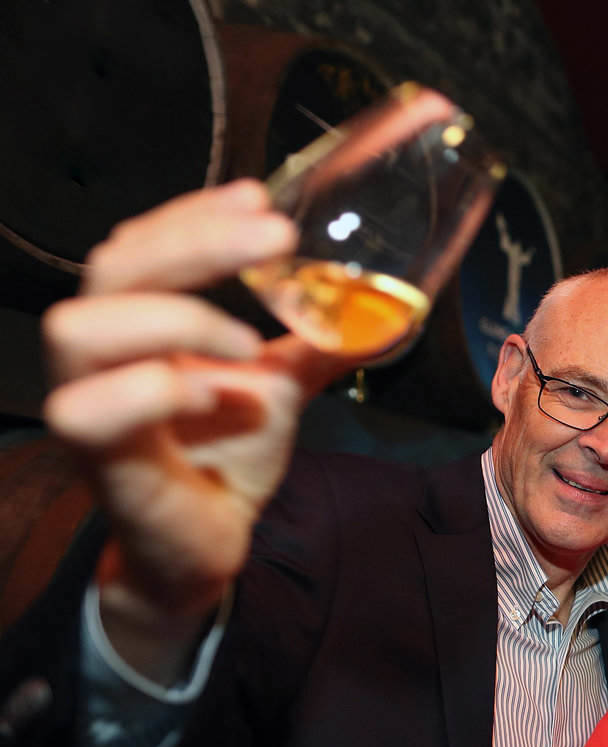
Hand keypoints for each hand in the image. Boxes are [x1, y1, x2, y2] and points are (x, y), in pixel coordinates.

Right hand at [41, 181, 342, 676]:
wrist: (203, 547)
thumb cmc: (228, 456)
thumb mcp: (281, 387)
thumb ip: (318, 343)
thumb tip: (385, 308)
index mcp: (138, 324)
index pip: (140, 243)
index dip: (193, 213)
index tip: (259, 194)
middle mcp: (103, 356)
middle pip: (111, 266)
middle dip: (193, 240)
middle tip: (275, 237)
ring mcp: (91, 405)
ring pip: (79, 327)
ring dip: (174, 317)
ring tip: (246, 340)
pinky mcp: (101, 461)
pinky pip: (91, 410)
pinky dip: (155, 390)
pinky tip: (215, 395)